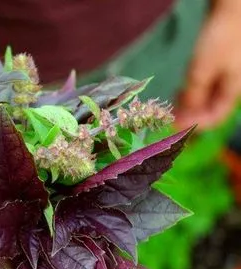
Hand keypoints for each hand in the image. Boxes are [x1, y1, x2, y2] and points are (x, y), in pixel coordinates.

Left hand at [176, 0, 240, 128]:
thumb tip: (180, 121)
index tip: (174, 125)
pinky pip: (204, 88)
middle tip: (169, 117)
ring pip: (205, 100)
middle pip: (209, 110)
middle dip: (189, 116)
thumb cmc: (220, 38)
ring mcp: (225, 76)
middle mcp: (230, 86)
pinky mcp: (218, 67)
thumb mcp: (202, 70)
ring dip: (188, 106)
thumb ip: (192, 96)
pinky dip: (191, 93)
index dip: (194, 125)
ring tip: (172, 106)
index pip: (214, 118)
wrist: (232, 7)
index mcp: (232, 90)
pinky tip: (179, 92)